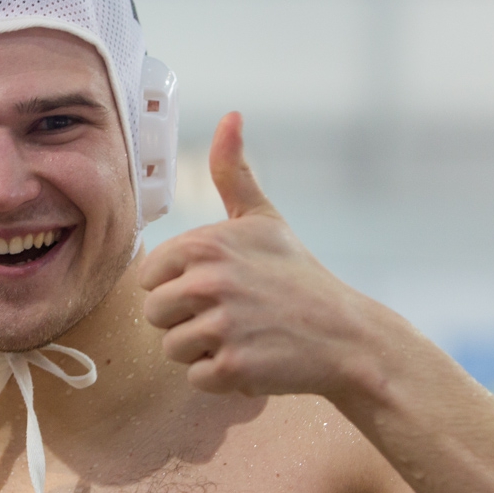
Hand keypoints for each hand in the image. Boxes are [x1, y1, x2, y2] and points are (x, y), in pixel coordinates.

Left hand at [140, 112, 376, 397]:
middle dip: (186, 322)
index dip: (177, 287)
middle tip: (232, 316)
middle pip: (154, 315)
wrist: (346, 335)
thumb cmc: (297, 276)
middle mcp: (209, 281)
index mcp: (206, 244)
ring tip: (244, 336)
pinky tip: (254, 358)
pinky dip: (222, 378)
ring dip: (203, 351)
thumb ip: (233, 172)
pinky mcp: (232, 365)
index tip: (216, 288)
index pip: (148, 277)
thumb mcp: (263, 219)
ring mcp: (221, 325)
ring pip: (172, 348)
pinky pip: (196, 378)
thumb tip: (229, 114)